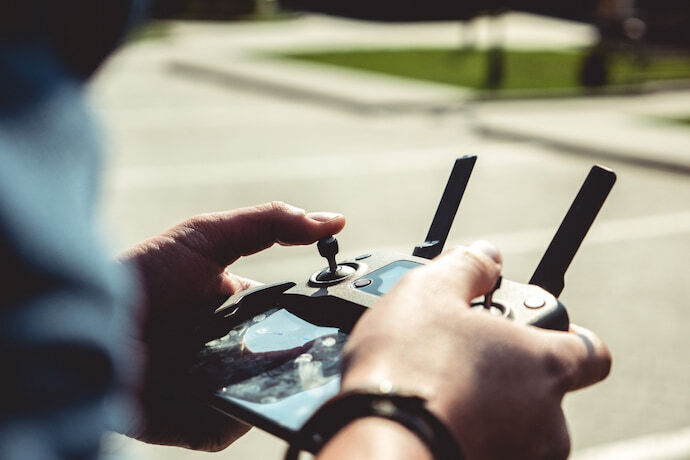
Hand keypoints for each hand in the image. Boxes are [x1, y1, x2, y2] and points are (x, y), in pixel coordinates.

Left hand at [118, 201, 344, 450]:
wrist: (86, 326)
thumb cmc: (143, 275)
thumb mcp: (207, 235)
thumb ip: (269, 222)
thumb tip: (334, 220)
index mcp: (238, 307)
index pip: (289, 312)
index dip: (314, 311)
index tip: (341, 308)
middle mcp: (231, 348)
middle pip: (283, 357)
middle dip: (302, 355)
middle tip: (321, 349)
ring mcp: (217, 386)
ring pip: (266, 393)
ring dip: (276, 385)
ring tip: (264, 369)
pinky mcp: (198, 421)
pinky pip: (235, 423)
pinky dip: (240, 413)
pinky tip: (229, 392)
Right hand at [333, 241, 610, 459]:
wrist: (378, 443)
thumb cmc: (408, 368)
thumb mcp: (429, 292)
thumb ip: (467, 268)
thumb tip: (487, 255)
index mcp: (545, 365)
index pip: (592, 352)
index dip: (565, 337)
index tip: (530, 331)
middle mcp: (548, 420)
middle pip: (545, 391)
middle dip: (510, 375)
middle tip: (464, 359)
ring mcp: (523, 457)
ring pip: (517, 426)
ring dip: (490, 409)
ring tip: (440, 392)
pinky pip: (492, 449)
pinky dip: (471, 435)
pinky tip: (434, 420)